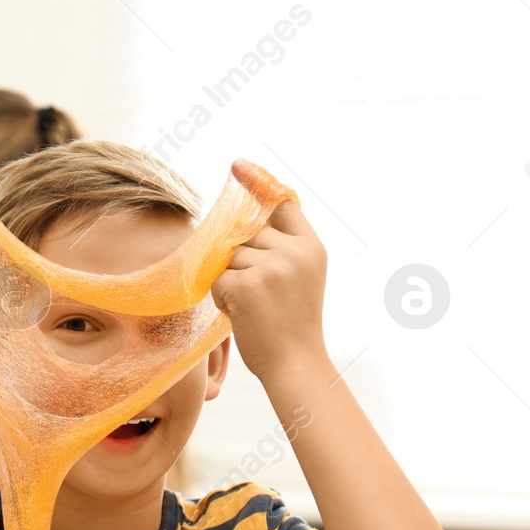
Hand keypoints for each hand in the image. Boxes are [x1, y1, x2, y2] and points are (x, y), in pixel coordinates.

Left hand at [210, 194, 329, 383]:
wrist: (295, 363)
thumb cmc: (292, 324)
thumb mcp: (300, 277)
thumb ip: (281, 248)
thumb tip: (242, 225)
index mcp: (311, 247)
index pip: (281, 204)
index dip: (258, 184)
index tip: (238, 167)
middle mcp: (294, 251)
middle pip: (247, 234)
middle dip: (241, 259)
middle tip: (259, 293)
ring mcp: (271, 266)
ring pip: (230, 257)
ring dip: (231, 281)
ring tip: (252, 306)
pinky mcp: (247, 284)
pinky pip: (218, 278)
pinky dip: (222, 297)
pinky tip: (242, 313)